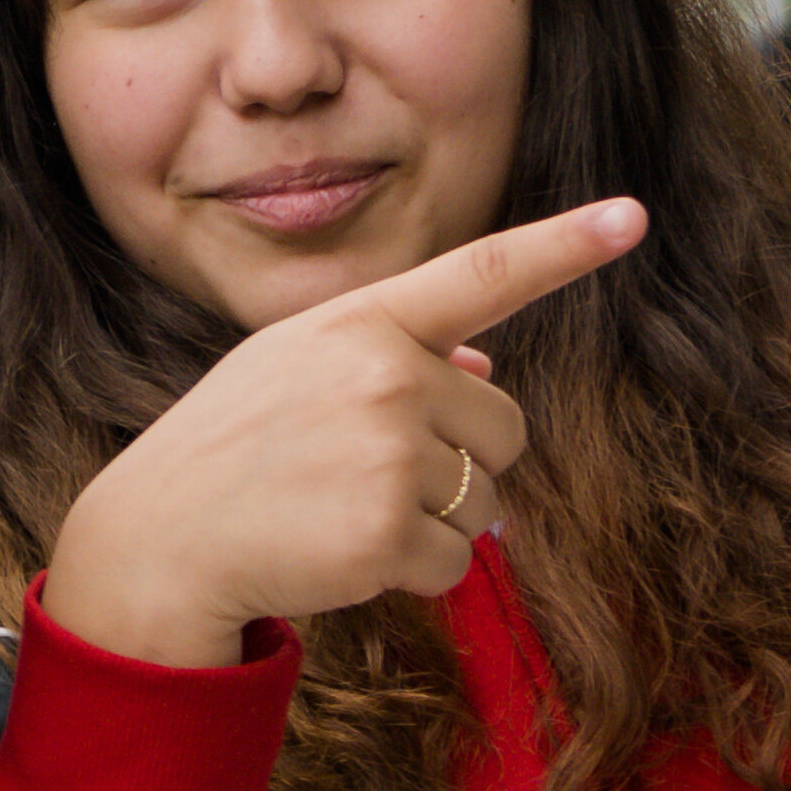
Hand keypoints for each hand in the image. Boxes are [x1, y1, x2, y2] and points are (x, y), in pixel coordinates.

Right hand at [34, 197, 645, 668]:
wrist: (157, 539)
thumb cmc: (230, 450)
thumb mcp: (295, 372)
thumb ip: (392, 360)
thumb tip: (485, 374)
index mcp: (359, 323)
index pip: (481, 274)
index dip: (565, 246)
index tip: (632, 218)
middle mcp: (382, 376)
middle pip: (507, 428)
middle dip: (461, 463)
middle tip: (366, 477)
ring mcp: (387, 453)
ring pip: (489, 502)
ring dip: (435, 522)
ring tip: (342, 513)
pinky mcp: (386, 531)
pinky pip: (456, 562)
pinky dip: (411, 572)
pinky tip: (341, 553)